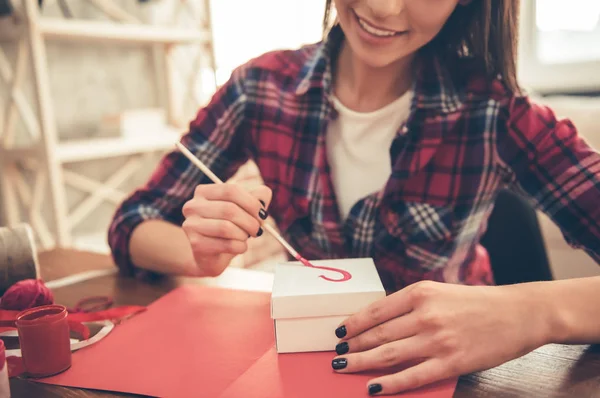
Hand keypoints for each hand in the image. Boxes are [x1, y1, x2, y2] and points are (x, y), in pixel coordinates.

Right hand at [181, 183, 271, 276]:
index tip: (262, 214)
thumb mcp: (244, 210)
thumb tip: (264, 193)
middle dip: (250, 221)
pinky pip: (226, 244)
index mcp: (204, 192)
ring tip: (245, 238)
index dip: (252, 203)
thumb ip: (256, 198)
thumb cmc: (229, 228)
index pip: (231, 190)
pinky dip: (240, 247)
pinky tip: (240, 247)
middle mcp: (193, 206)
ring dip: (244, 235)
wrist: (211, 256)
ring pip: (226, 227)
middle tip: (258, 230)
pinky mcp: (196, 244)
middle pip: (229, 209)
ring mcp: (191, 225)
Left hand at [331, 281, 552, 394]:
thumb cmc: (478, 302)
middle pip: (378, 334)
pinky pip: (412, 376)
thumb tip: (381, 321)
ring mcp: (437, 340)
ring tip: (343, 367)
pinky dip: (390, 384)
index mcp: (420, 293)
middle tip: (336, 353)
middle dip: (353, 345)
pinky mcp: (451, 363)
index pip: (377, 310)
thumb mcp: (440, 292)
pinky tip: (372, 388)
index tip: (340, 331)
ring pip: (389, 355)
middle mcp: (425, 315)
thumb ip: (412, 304)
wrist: (519, 313)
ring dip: (361, 363)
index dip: (354, 323)